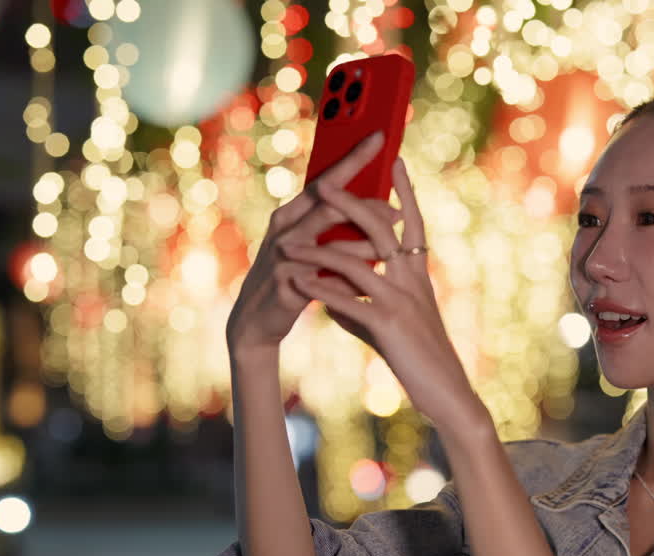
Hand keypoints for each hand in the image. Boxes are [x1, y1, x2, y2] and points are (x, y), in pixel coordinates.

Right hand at [226, 132, 400, 356]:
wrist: (256, 321)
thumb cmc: (290, 277)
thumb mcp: (310, 247)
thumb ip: (336, 228)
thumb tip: (388, 210)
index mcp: (292, 213)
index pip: (327, 179)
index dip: (353, 158)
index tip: (381, 137)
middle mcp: (285, 229)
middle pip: (329, 205)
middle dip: (366, 205)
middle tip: (397, 209)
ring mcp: (284, 256)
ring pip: (332, 245)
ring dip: (365, 247)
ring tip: (390, 249)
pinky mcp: (288, 284)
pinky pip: (328, 280)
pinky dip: (350, 283)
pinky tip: (368, 286)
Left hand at [284, 158, 486, 430]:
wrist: (446, 391)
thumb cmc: (419, 358)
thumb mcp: (389, 325)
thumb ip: (362, 306)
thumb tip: (335, 301)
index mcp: (417, 275)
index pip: (412, 222)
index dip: (404, 192)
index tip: (395, 161)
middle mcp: (412, 280)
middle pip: (382, 228)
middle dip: (351, 203)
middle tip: (325, 182)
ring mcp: (401, 300)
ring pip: (358, 261)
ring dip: (319, 248)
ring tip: (288, 241)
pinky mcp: (389, 325)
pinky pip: (349, 301)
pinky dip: (321, 291)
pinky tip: (297, 285)